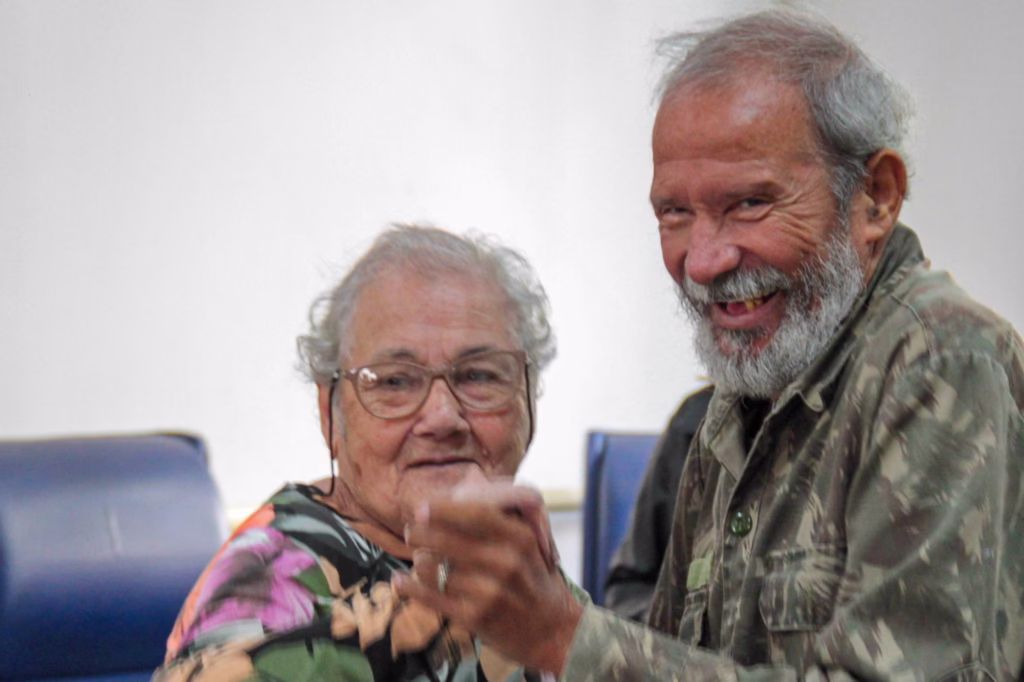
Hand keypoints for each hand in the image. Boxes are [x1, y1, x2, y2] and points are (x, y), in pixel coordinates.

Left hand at [394, 478, 583, 674]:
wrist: (552, 630)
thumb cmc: (534, 579)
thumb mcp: (528, 542)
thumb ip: (498, 514)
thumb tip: (468, 479)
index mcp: (519, 538)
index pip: (475, 514)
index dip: (444, 509)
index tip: (422, 506)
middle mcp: (506, 562)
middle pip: (451, 540)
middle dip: (423, 533)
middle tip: (410, 530)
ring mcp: (491, 591)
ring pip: (440, 570)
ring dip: (423, 561)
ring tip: (419, 556)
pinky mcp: (476, 617)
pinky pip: (434, 597)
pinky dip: (413, 588)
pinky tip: (400, 580)